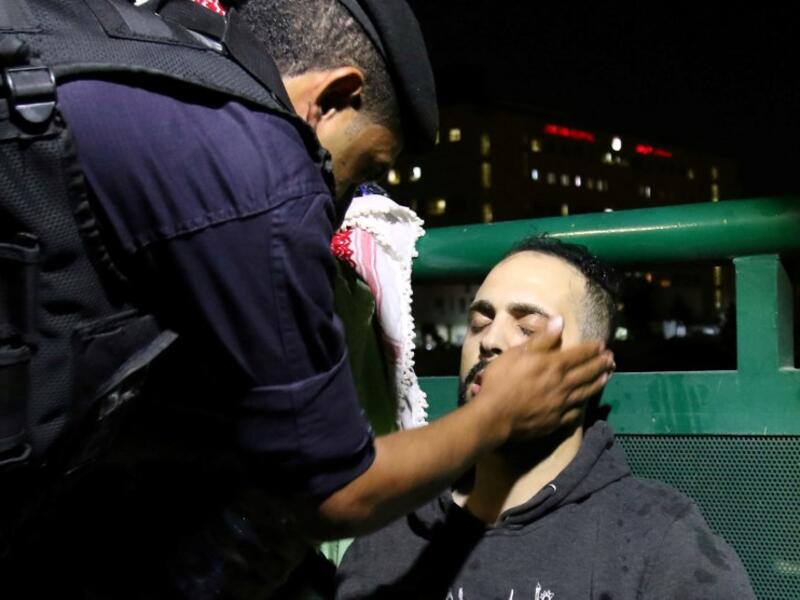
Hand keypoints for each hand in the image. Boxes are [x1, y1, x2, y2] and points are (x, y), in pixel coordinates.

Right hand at [473, 316, 613, 441]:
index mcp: (553, 365)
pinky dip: (582, 407)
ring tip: (607, 377)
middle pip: (587, 372)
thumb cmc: (501, 380)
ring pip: (585, 392)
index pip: (579, 354)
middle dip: (600, 364)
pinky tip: (584, 405)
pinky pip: (574, 413)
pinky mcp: (556, 422)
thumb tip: (559, 322)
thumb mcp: (517, 353)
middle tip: (611, 359)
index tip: (602, 345)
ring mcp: (561, 405)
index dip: (591, 348)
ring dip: (598, 383)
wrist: (494, 415)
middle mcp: (563, 384)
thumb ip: (541, 339)